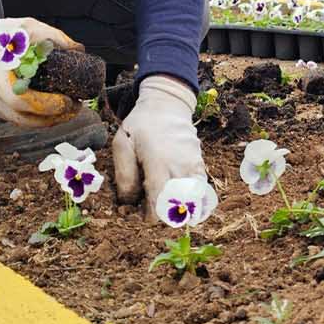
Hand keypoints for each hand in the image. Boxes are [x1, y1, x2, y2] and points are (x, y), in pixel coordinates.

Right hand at [0, 17, 82, 126]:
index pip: (20, 101)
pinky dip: (36, 118)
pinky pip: (18, 119)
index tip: (67, 100)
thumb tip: (78, 50)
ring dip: (48, 121)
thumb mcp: (25, 27)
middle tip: (75, 107)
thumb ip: (52, 37)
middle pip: (24, 119)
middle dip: (53, 117)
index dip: (46, 105)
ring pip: (22, 123)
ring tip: (68, 111)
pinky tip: (52, 111)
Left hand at [112, 74, 204, 213]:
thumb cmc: (141, 126)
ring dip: (181, 211)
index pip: (158, 204)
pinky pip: (201, 192)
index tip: (138, 214)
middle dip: (163, 216)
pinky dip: (194, 202)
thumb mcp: (122, 144)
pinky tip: (182, 204)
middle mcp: (180, 167)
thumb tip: (129, 203)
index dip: (148, 217)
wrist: (167, 106)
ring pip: (193, 202)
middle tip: (150, 211)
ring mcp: (194, 166)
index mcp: (158, 163)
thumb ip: (124, 175)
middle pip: (177, 208)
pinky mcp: (201, 166)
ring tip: (166, 209)